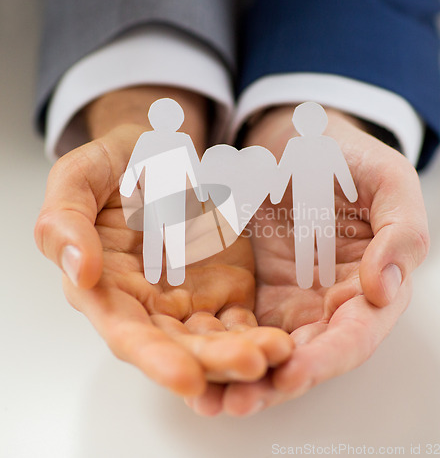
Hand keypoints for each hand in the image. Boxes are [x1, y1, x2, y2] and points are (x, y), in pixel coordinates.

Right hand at [35, 87, 292, 398]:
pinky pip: (239, 318)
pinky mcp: (222, 287)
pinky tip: (281, 338)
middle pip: (177, 344)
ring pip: (213, 338)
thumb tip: (81, 273)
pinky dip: (258, 332)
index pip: (126, 332)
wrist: (156, 154)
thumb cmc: (111, 168)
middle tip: (252, 365)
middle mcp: (148, 304)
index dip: (153, 357)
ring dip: (242, 352)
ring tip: (277, 352)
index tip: (186, 377)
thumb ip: (65, 223)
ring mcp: (189, 298)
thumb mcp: (77, 180)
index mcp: (106, 286)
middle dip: (213, 361)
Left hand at [186, 106, 428, 414]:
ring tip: (207, 399)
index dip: (327, 357)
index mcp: (369, 284)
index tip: (293, 372)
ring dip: (240, 377)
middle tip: (237, 402)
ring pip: (267, 349)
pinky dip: (217, 346)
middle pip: (306, 356)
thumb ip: (401, 232)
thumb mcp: (388, 181)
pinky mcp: (252, 288)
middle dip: (274, 383)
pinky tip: (192, 360)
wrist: (294, 139)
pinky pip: (236, 323)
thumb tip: (384, 288)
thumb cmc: (346, 156)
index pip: (354, 334)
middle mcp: (328, 302)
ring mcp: (287, 298)